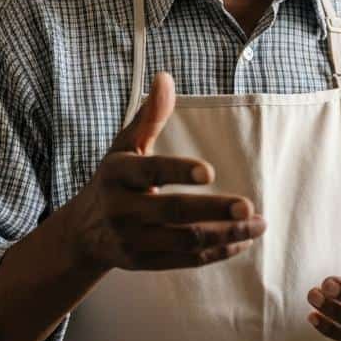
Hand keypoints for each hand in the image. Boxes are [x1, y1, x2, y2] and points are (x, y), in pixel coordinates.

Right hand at [66, 73, 265, 272]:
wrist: (81, 232)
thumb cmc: (115, 178)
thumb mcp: (125, 146)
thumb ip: (149, 116)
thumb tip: (165, 77)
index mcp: (118, 173)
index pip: (151, 171)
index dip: (179, 171)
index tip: (210, 172)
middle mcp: (121, 208)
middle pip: (173, 211)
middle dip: (213, 210)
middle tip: (249, 207)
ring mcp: (132, 239)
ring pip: (185, 241)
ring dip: (226, 234)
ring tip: (259, 224)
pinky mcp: (143, 263)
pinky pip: (186, 260)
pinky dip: (217, 252)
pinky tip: (243, 241)